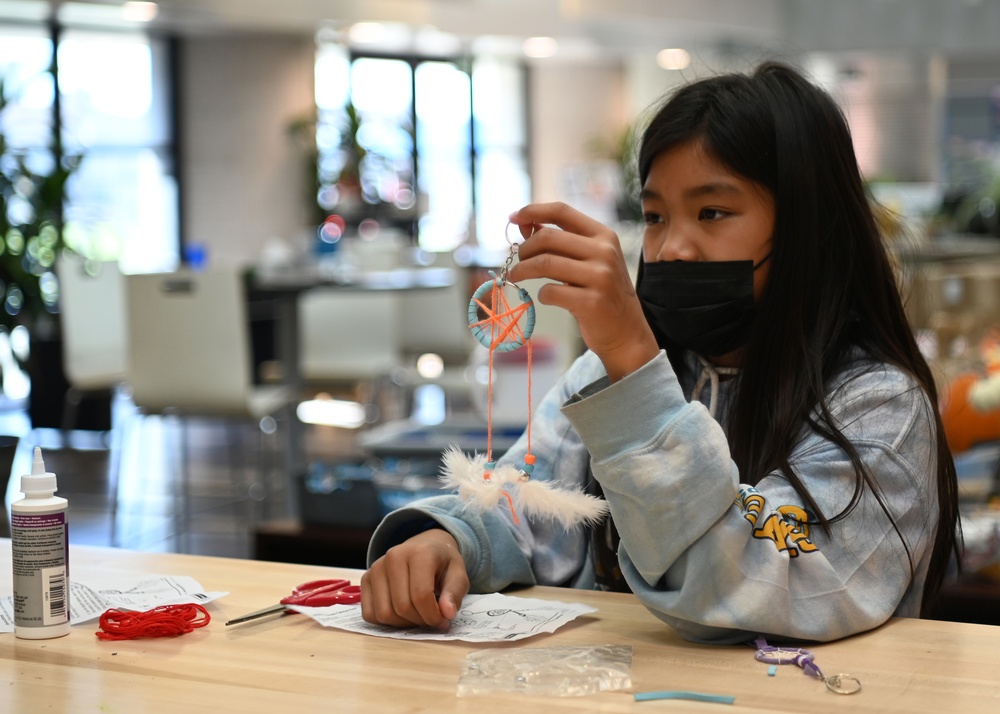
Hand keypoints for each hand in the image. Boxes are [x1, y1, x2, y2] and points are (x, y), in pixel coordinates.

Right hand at [360, 528, 468, 628]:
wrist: (425, 547)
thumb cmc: (442, 563)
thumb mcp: (458, 575)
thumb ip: (454, 594)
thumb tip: (447, 613)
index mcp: (419, 553)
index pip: (421, 595)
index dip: (433, 616)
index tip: (443, 620)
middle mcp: (394, 556)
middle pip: (402, 607)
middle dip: (420, 620)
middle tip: (432, 618)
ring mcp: (376, 567)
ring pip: (384, 613)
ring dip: (403, 623)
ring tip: (418, 615)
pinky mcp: (365, 579)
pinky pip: (369, 614)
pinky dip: (386, 621)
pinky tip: (401, 613)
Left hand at [507, 202, 658, 380]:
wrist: (626, 331)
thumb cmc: (602, 292)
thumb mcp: (589, 260)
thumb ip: (561, 242)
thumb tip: (526, 225)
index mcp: (604, 235)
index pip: (562, 211)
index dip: (533, 211)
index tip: (512, 218)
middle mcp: (605, 252)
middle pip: (548, 238)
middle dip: (524, 249)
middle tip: (516, 262)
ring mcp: (601, 277)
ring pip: (545, 263)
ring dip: (523, 270)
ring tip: (516, 276)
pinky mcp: (592, 302)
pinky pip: (551, 292)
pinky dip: (540, 294)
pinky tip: (545, 297)